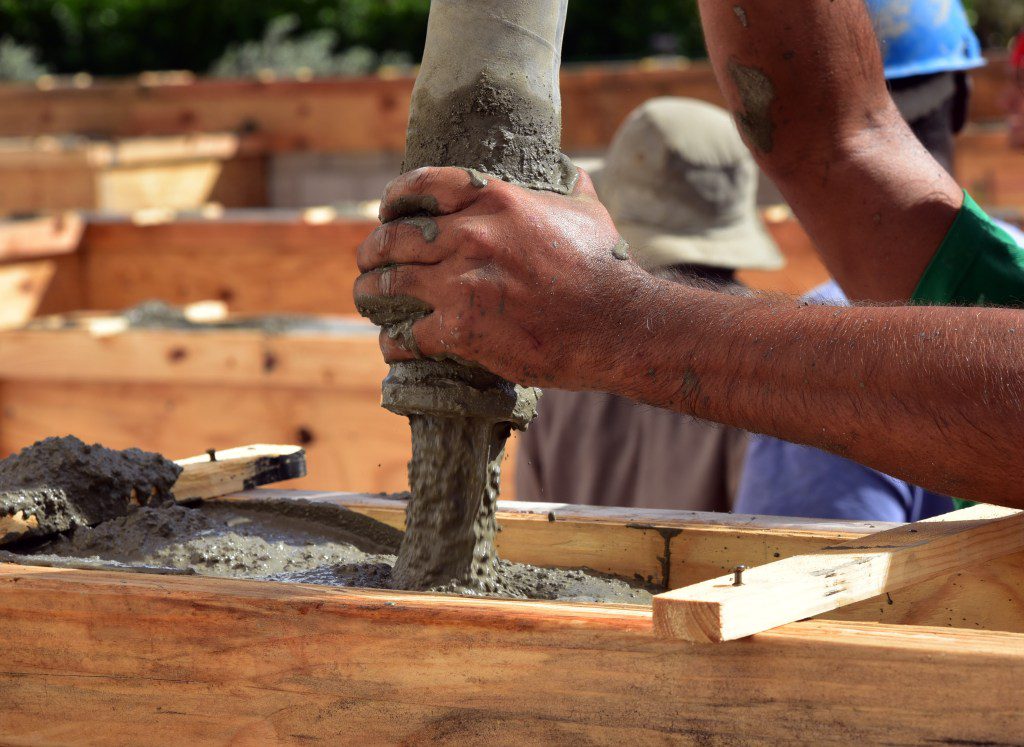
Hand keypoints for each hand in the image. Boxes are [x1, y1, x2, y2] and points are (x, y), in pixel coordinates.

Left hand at [353, 166, 658, 389]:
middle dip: (372, 251)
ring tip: (367, 301)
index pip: (423, 185)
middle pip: (395, 238)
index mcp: (495, 200)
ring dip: (371, 294)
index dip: (395, 198)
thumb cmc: (606, 269)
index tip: (386, 212)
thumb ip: (571, 186)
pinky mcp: (462, 330)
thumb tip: (571, 170)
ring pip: (390, 284)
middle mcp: (470, 236)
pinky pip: (408, 335)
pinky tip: (392, 345)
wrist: (615, 324)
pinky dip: (394, 342)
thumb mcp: (589, 212)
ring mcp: (461, 284)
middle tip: (366, 262)